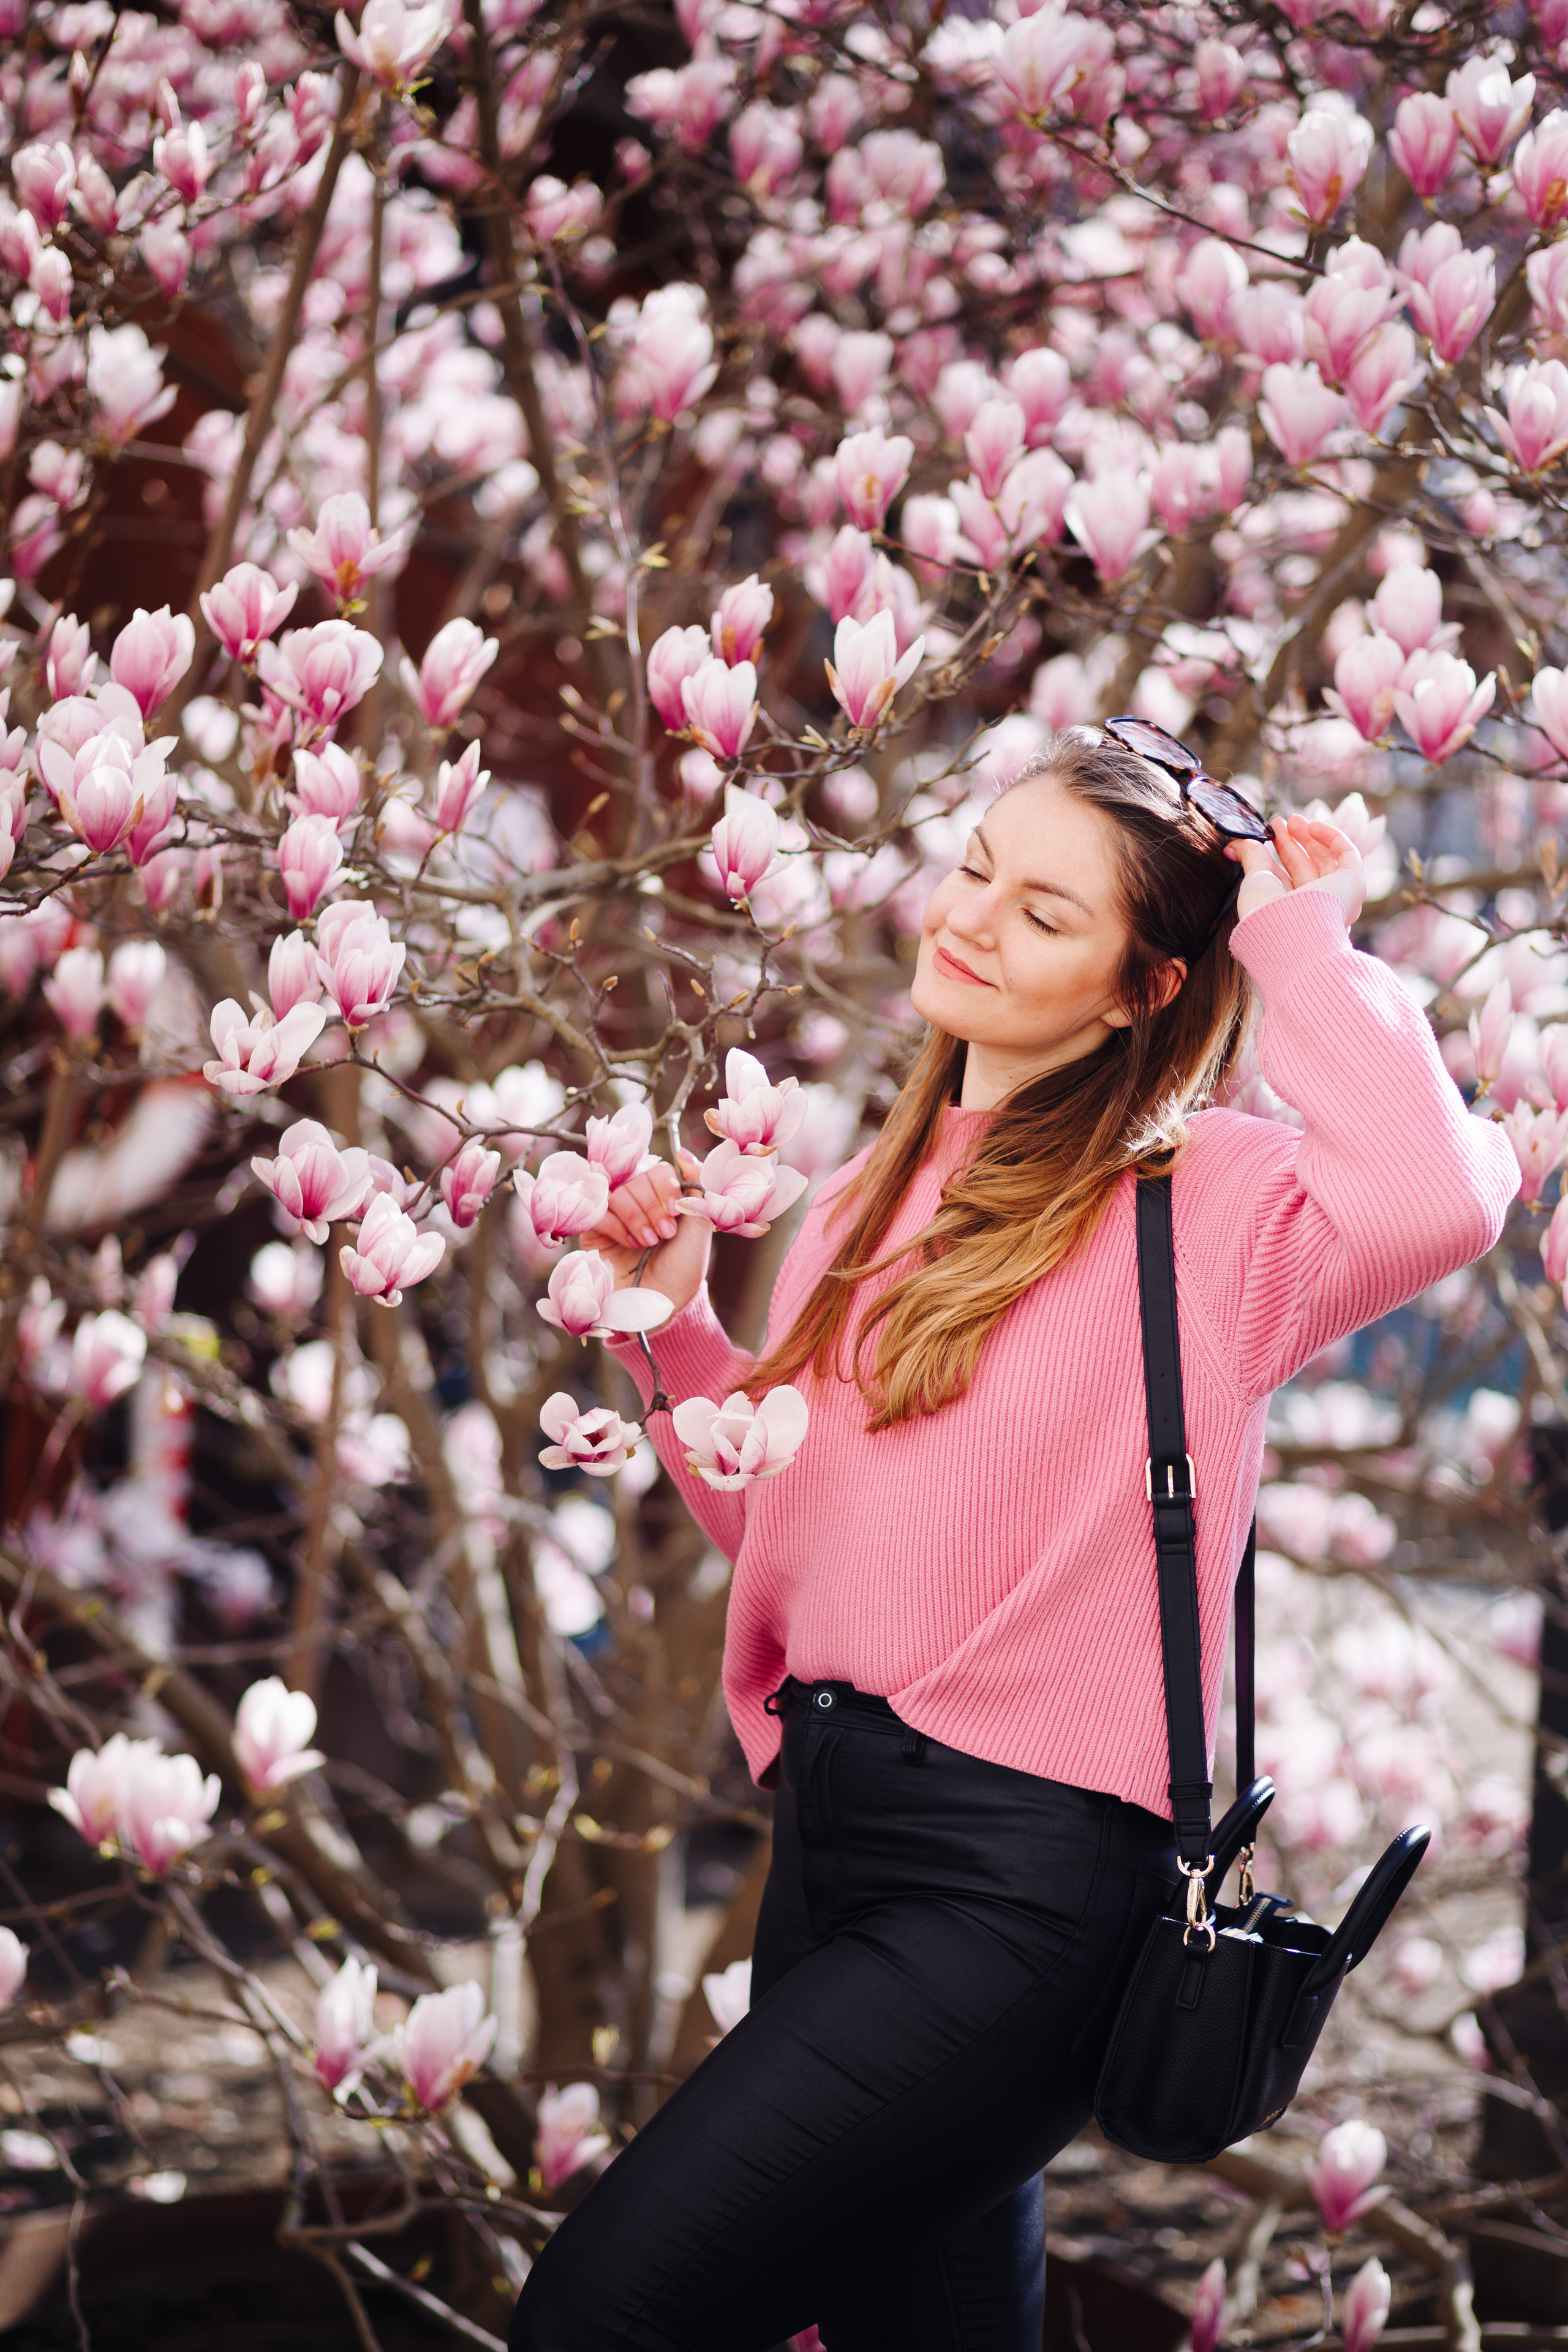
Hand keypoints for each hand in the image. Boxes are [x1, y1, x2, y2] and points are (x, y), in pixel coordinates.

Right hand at [577, 1152, 712, 1317]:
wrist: (664, 1300)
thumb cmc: (684, 1265)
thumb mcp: (699, 1223)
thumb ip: (696, 1185)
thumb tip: (683, 1152)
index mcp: (661, 1195)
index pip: (657, 1169)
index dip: (665, 1187)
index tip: (674, 1212)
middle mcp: (637, 1201)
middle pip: (636, 1178)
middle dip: (653, 1207)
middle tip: (664, 1234)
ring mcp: (614, 1214)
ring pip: (618, 1193)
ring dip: (637, 1218)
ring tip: (648, 1242)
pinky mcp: (594, 1230)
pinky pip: (598, 1211)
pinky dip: (617, 1225)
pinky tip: (630, 1244)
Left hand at [1226, 813, 1364, 926]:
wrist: (1288, 931)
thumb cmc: (1266, 915)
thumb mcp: (1255, 881)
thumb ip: (1251, 859)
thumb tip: (1234, 845)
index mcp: (1290, 914)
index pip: (1285, 878)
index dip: (1277, 853)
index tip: (1266, 833)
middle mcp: (1316, 909)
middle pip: (1305, 868)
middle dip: (1292, 843)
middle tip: (1278, 822)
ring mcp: (1336, 898)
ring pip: (1324, 860)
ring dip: (1308, 837)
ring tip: (1291, 819)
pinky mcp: (1353, 884)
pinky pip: (1347, 854)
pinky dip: (1332, 837)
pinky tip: (1313, 825)